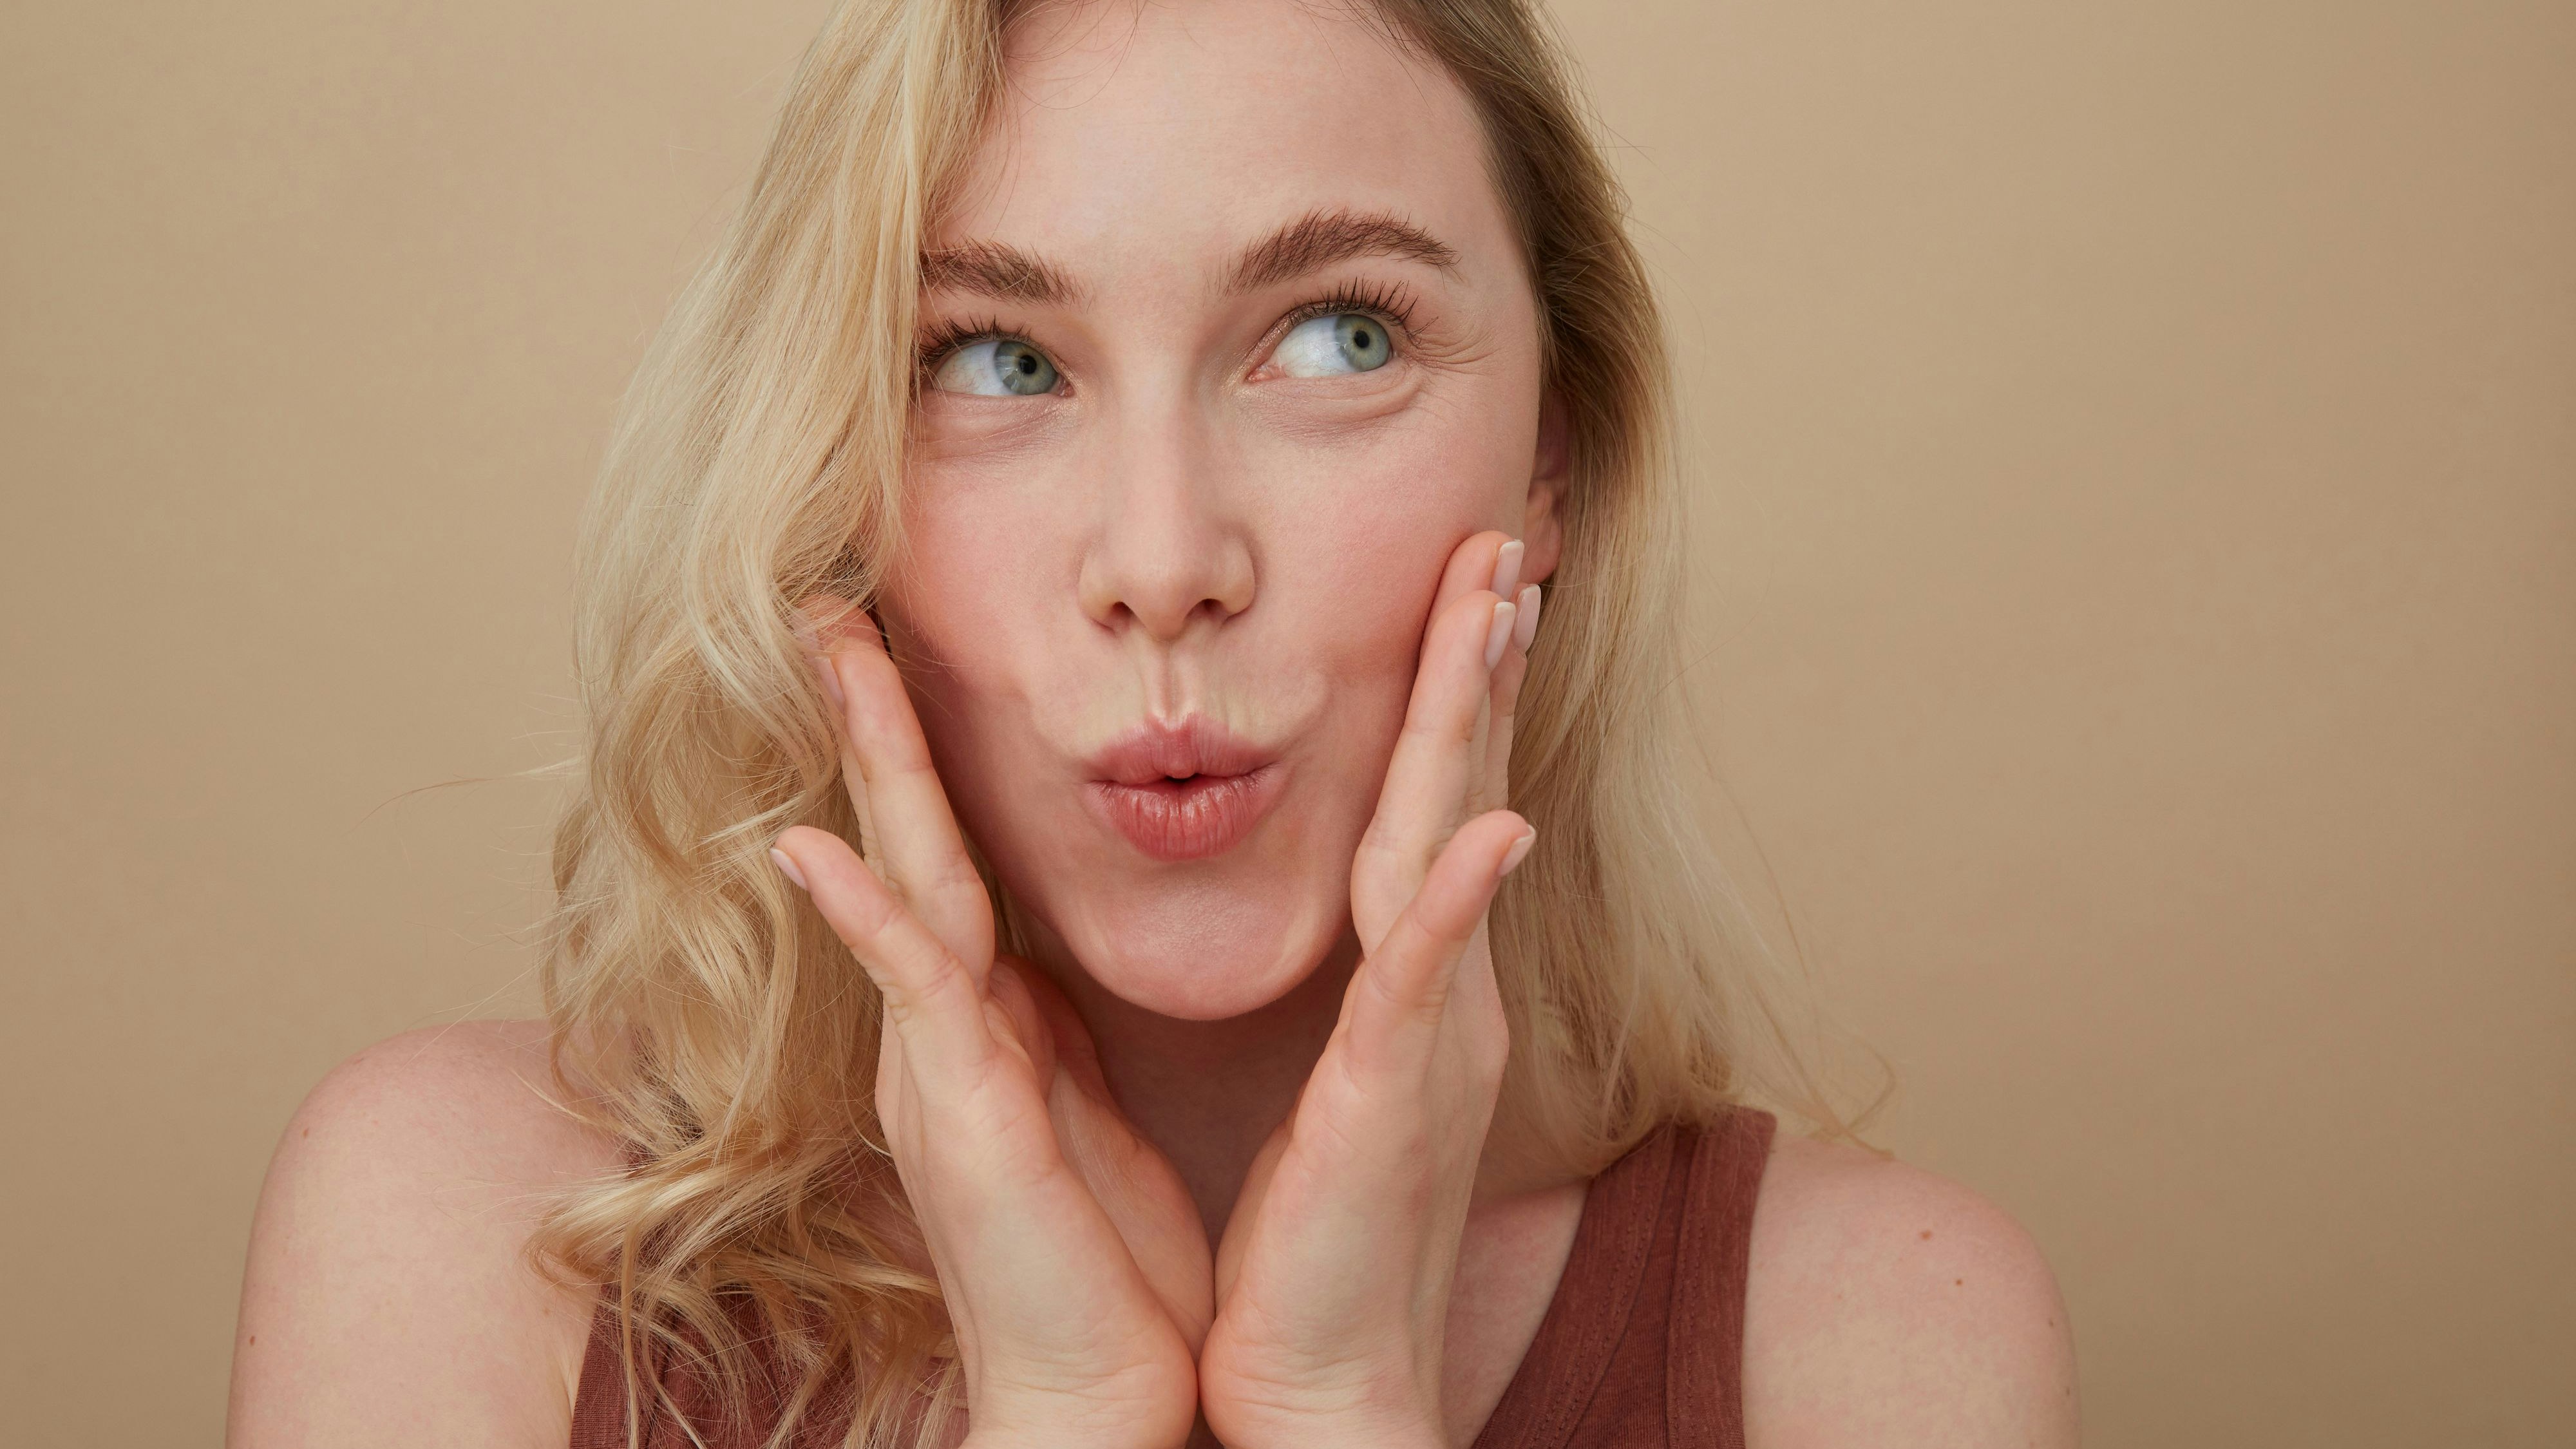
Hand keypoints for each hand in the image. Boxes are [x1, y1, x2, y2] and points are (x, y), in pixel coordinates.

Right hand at [770, 607, 1210, 1448]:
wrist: (1101, 1397)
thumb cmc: (1104, 1264)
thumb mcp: (1072, 1106)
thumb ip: (1037, 1029)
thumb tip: (1025, 963)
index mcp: (982, 1020)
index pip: (946, 852)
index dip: (922, 749)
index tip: (900, 648)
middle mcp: (943, 1027)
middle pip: (907, 837)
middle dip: (874, 717)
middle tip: (834, 599)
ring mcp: (940, 1065)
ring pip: (901, 879)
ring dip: (871, 765)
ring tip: (835, 652)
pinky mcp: (962, 1111)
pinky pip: (910, 990)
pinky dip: (865, 915)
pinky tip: (816, 848)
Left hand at [1196, 532, 1542, 1448]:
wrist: (1329, 1370)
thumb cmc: (1321, 1231)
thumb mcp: (1347, 1074)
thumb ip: (1370, 978)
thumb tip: (1382, 896)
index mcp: (1418, 980)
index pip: (1441, 801)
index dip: (1460, 688)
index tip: (1472, 580)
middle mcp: (1446, 987)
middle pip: (1465, 789)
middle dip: (1484, 659)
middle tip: (1506, 534)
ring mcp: (1433, 1034)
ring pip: (1453, 845)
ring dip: (1477, 725)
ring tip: (1497, 610)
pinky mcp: (1395, 1095)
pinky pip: (1426, 978)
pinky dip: (1458, 898)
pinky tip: (1494, 825)